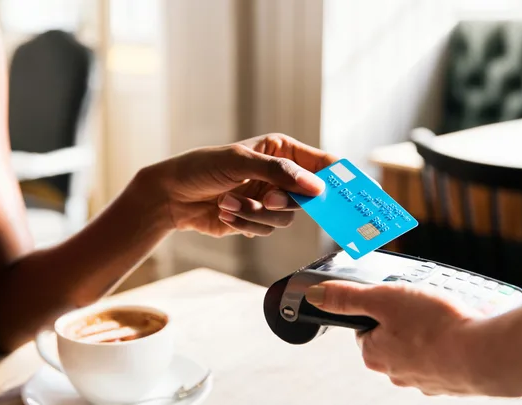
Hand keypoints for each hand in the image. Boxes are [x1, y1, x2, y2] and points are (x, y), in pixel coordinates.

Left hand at [159, 134, 336, 236]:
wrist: (172, 196)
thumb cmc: (201, 168)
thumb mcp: (239, 161)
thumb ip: (279, 172)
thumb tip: (316, 187)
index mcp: (282, 151)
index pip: (322, 164)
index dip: (337, 179)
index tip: (349, 194)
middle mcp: (280, 176)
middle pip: (308, 197)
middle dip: (284, 200)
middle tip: (268, 198)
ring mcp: (269, 199)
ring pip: (286, 218)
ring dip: (256, 213)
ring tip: (228, 202)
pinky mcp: (257, 220)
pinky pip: (266, 230)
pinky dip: (245, 224)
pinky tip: (225, 211)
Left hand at [305, 281, 484, 395]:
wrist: (486, 355)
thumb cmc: (435, 326)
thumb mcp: (384, 298)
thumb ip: (348, 297)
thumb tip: (315, 295)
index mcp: (374, 355)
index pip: (365, 329)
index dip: (378, 310)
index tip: (395, 300)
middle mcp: (396, 374)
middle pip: (392, 338)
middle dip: (405, 320)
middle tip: (423, 304)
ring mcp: (425, 381)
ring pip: (419, 349)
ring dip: (429, 333)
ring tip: (444, 316)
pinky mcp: (452, 382)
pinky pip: (445, 358)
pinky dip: (450, 345)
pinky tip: (460, 332)